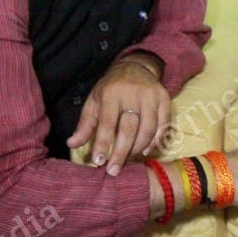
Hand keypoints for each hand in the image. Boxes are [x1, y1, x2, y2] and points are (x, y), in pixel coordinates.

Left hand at [67, 55, 169, 176]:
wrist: (135, 66)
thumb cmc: (111, 88)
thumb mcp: (94, 101)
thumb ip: (85, 124)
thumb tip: (72, 144)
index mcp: (112, 93)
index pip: (108, 122)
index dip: (104, 143)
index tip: (99, 162)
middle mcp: (133, 94)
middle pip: (129, 128)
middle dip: (121, 152)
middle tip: (114, 170)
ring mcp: (151, 96)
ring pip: (148, 128)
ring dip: (138, 148)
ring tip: (128, 160)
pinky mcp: (165, 99)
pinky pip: (163, 124)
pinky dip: (155, 140)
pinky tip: (145, 150)